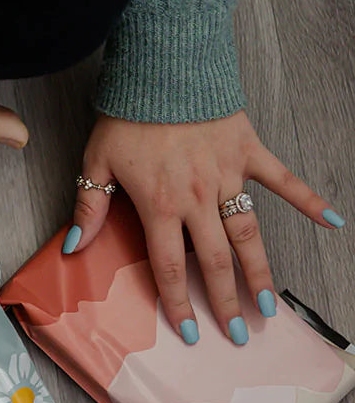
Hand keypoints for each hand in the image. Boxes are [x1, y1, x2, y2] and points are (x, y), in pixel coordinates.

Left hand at [66, 112, 343, 343]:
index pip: (168, 266)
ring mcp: (229, 176)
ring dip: (260, 271)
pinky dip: (309, 200)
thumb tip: (74, 247)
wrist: (164, 68)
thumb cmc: (127, 116)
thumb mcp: (96, 162)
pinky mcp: (249, 152)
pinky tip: (333, 222)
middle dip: (224, 300)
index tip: (188, 332)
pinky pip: (283, 180)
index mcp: (160, 205)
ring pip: (248, 234)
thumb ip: (90, 207)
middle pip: (214, 261)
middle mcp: (198, 198)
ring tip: (270, 305)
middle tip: (237, 334)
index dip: (177, 302)